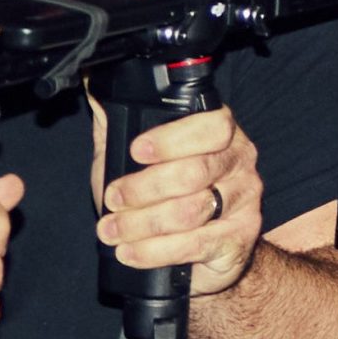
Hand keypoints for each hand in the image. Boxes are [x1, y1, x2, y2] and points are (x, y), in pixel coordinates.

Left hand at [88, 97, 267, 298]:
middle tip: (113, 199)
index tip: (137, 150)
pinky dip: (154, 252)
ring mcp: (244, 201)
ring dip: (142, 224)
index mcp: (222, 134)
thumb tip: (93, 86)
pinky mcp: (240, 238)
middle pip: (196, 171)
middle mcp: (240, 163)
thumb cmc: (165, 195)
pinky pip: (196, 245)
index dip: (174, 138)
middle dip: (144, 189)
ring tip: (111, 231)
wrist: (202, 245)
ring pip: (192, 211)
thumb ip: (119, 124)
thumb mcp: (136, 157)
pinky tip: (130, 252)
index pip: (213, 126)